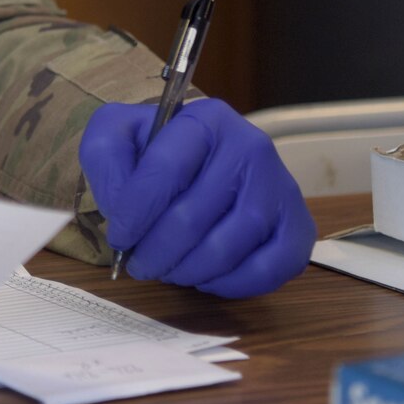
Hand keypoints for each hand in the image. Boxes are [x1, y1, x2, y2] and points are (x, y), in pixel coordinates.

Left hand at [79, 98, 314, 296]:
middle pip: (195, 216)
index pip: (166, 169)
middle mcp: (251, 146)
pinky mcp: (298, 226)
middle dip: (157, 250)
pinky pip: (268, 269)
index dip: (136, 212)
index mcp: (206, 119)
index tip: (119, 237)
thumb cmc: (157, 151)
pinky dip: (230, 284)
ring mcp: (280, 187)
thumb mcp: (117, 134)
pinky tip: (205, 276)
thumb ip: (106, 155)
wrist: (204, 159)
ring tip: (168, 269)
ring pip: (229, 247)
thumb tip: (123, 206)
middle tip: (140, 264)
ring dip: (188, 270)